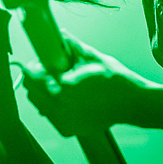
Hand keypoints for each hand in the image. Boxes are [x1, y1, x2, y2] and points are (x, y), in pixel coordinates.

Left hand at [21, 34, 154, 134]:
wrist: (132, 104)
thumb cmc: (115, 80)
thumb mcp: (92, 57)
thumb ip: (72, 45)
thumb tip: (60, 33)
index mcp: (62, 86)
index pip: (30, 75)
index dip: (34, 66)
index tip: (41, 62)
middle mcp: (58, 107)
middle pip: (31, 92)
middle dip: (37, 81)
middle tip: (53, 73)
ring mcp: (62, 121)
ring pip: (39, 105)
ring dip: (45, 95)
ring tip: (64, 87)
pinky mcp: (67, 130)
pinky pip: (51, 117)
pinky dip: (55, 108)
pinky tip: (71, 101)